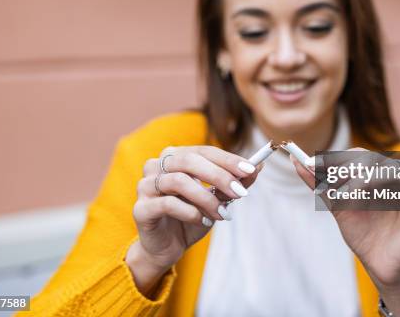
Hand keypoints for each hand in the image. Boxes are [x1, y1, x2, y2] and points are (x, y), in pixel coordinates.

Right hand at [126, 145, 261, 295]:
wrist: (167, 248)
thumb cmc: (192, 217)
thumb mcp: (218, 199)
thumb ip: (235, 182)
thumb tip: (259, 166)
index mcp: (175, 156)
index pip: (204, 150)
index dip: (228, 159)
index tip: (251, 170)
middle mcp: (156, 165)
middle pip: (190, 160)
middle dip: (219, 175)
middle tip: (241, 192)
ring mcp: (145, 185)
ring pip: (179, 181)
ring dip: (206, 198)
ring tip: (222, 214)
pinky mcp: (140, 208)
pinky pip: (168, 204)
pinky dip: (191, 212)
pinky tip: (204, 222)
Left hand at [290, 148, 399, 313]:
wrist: (378, 264)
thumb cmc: (362, 233)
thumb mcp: (337, 205)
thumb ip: (320, 183)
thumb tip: (296, 161)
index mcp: (377, 174)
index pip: (359, 156)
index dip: (337, 160)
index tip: (313, 167)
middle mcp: (395, 178)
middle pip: (375, 160)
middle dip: (350, 169)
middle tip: (331, 183)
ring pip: (394, 171)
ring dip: (369, 179)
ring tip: (349, 195)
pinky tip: (387, 193)